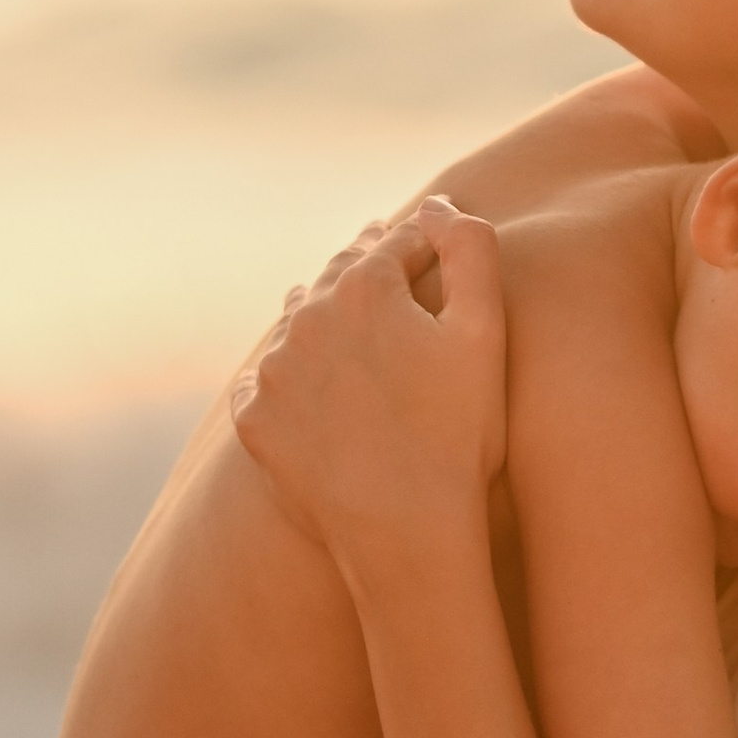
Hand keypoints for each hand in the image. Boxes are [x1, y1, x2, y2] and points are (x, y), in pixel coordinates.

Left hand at [231, 199, 506, 569]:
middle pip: (338, 278)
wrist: (404, 532)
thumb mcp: (484, 333)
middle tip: (378, 260)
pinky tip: (303, 382)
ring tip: (335, 315)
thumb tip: (440, 205)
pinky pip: (266, 382)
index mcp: (363, 288)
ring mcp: (272, 371)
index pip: (393, 245)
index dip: (418, 240)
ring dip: (318, 315)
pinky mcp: (253, 420)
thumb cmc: (458, 435)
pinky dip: (287, 374)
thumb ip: (470, 251)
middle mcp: (305, 318)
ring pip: (296, 325)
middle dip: (363, 268)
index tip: (427, 239)